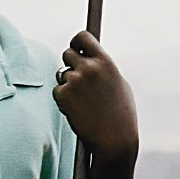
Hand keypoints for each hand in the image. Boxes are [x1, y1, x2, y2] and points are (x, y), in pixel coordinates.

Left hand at [54, 32, 138, 163]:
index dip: (77, 41)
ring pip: (62, 75)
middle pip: (67, 53)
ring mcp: (75, 81)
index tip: (76, 47)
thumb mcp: (119, 86)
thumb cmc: (121, 116)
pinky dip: (64, 100)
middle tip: (77, 80)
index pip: (83, 37)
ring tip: (84, 103)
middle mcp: (89, 68)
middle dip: (70, 64)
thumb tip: (92, 58)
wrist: (115, 141)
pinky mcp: (63, 96)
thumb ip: (103, 69)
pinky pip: (58, 91)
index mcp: (105, 62)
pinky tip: (78, 112)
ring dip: (68, 86)